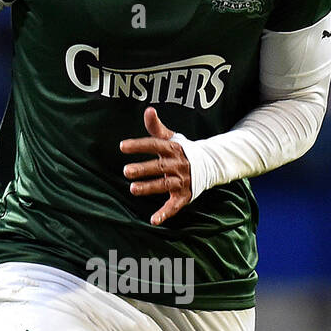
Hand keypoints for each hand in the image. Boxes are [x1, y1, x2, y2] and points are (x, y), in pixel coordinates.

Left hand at [120, 107, 191, 225]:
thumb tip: (147, 109)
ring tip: (132, 189)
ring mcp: (181, 181)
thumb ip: (156, 127)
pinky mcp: (184, 195)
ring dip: (149, 187)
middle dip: (143, 169)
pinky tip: (154, 220)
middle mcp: (178, 164)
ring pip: (164, 185)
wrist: (209, 165)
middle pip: (159, 166)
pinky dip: (165, 213)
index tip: (122, 146)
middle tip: (126, 171)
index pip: (155, 145)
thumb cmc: (182, 150)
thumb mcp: (171, 137)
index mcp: (174, 149)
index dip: (139, 145)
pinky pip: (174, 205)